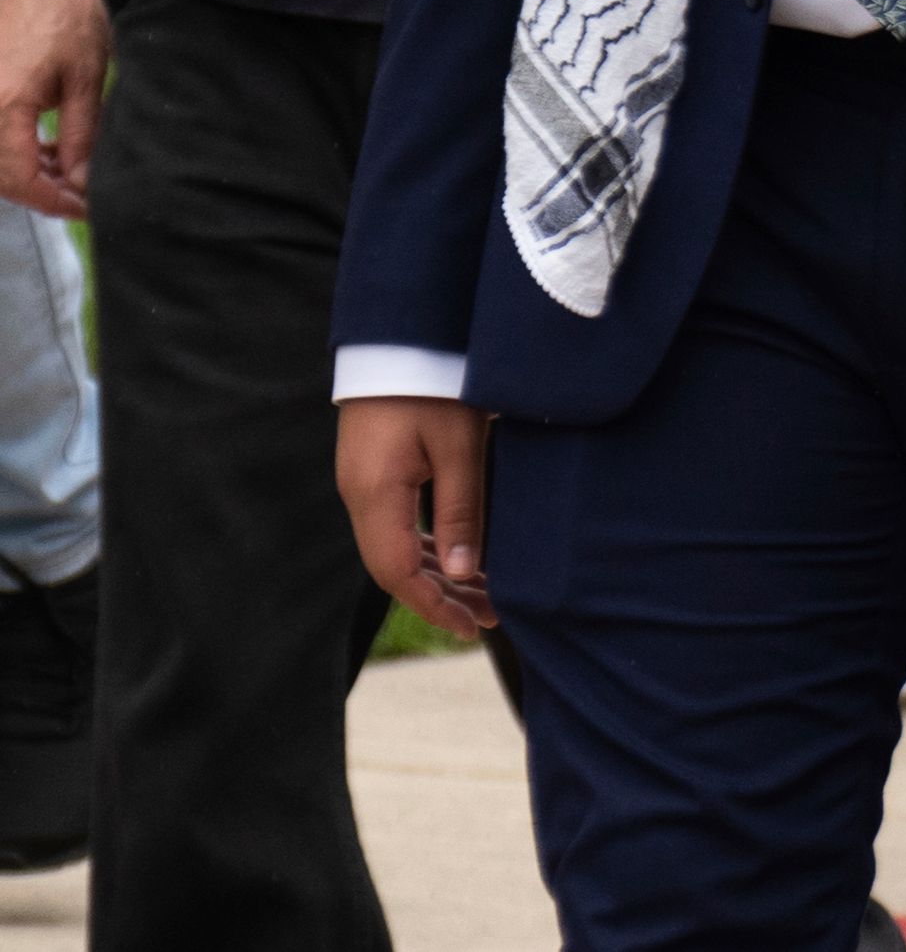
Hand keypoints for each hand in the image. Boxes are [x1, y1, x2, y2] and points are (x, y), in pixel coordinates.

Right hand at [0, 0, 112, 220]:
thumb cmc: (67, 14)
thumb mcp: (86, 79)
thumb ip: (81, 135)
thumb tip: (81, 180)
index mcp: (3, 107)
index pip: (20, 180)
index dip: (53, 202)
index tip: (85, 209)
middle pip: (2, 176)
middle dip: (41, 192)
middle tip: (81, 196)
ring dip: (30, 172)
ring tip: (70, 170)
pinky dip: (18, 149)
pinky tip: (49, 148)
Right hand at [337, 397, 497, 637]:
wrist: (402, 333)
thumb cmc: (434, 382)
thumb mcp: (460, 446)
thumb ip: (463, 510)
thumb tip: (465, 573)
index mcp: (375, 494)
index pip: (397, 572)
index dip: (434, 605)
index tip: (473, 627)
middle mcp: (360, 495)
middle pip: (395, 566)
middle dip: (441, 596)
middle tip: (490, 617)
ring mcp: (364, 482)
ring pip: (396, 547)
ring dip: (436, 573)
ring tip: (483, 596)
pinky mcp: (374, 469)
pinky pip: (396, 523)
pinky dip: (427, 547)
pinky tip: (457, 558)